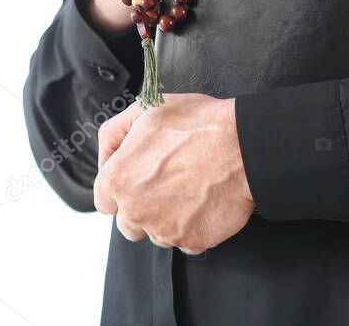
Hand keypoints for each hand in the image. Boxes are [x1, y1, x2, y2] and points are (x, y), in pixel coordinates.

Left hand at [94, 94, 253, 253]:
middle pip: (127, 223)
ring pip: (156, 233)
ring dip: (166, 217)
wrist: (244, 146)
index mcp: (119, 179)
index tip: (139, 177)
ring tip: (188, 189)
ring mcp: (165, 230)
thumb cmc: (199, 124)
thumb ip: (114, 132)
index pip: (104, 199)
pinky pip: (185, 242)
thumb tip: (106, 155)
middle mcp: (136, 211)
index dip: (122, 186)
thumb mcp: (147, 107)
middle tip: (166, 182)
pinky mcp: (193, 241)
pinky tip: (203, 202)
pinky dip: (192, 226)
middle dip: (141, 206)